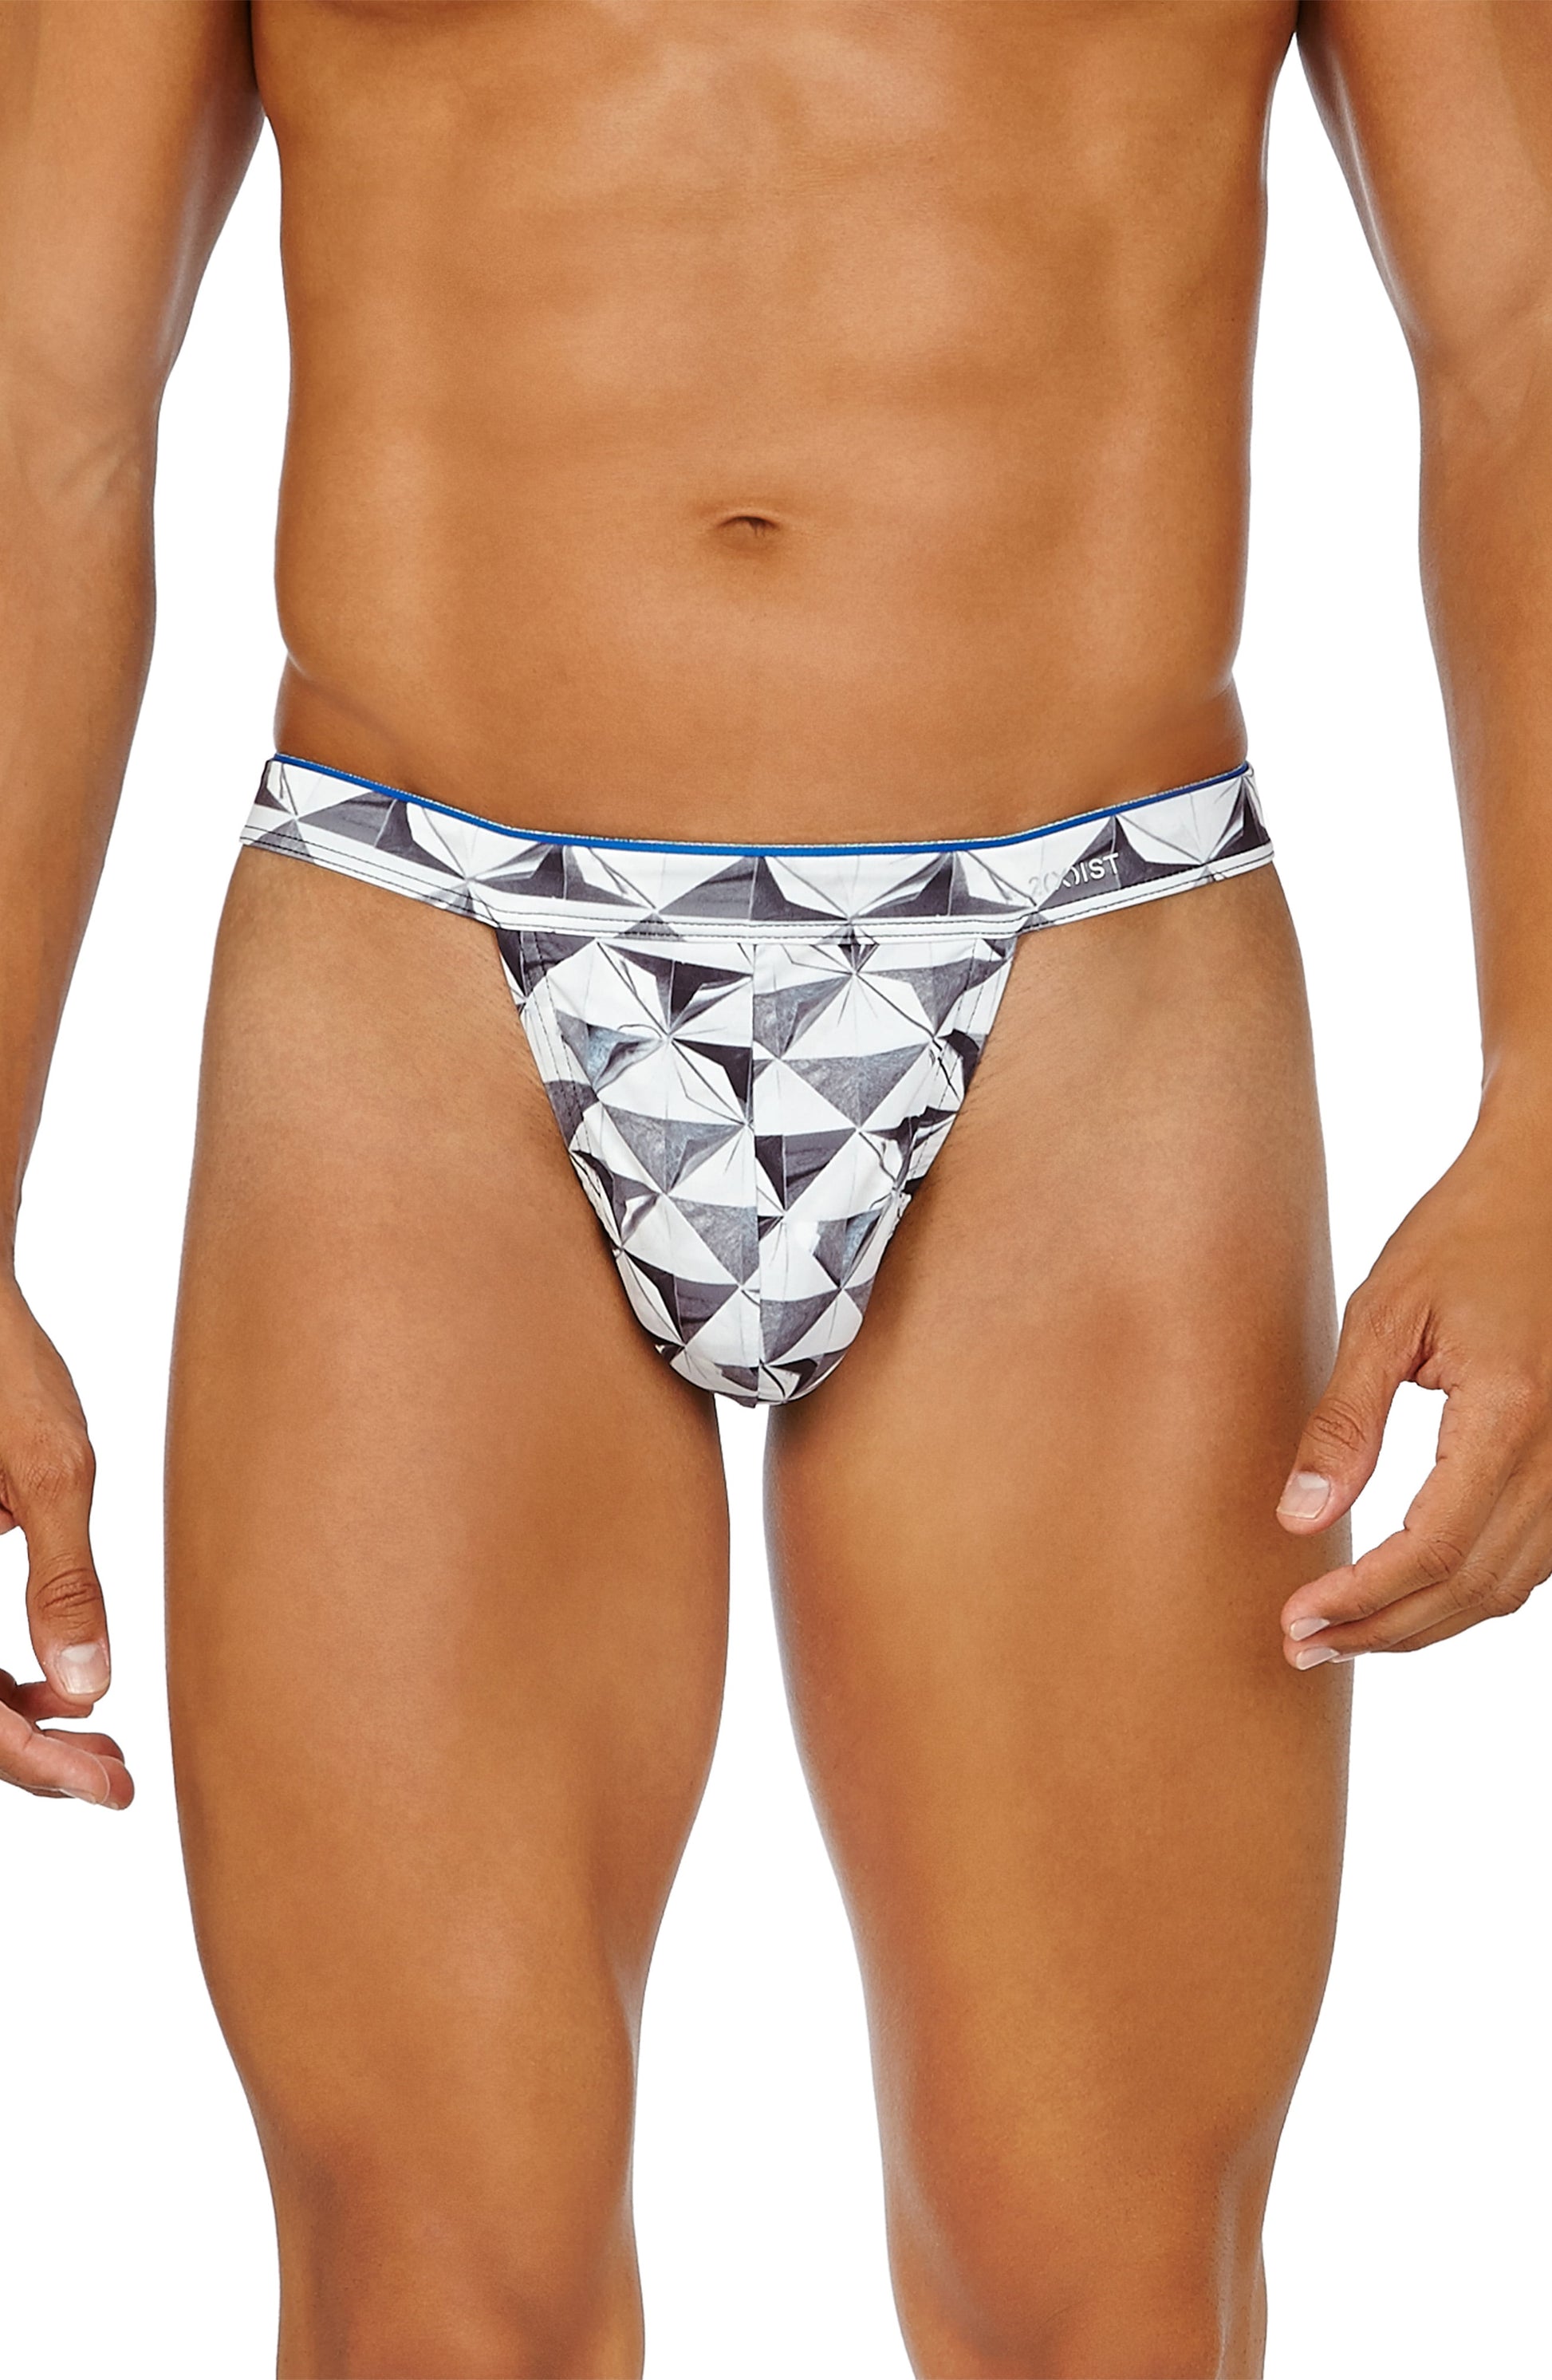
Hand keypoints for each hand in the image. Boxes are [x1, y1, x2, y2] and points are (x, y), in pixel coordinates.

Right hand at [0, 1278, 131, 1804]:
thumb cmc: (4, 1368)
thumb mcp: (50, 1470)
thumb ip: (64, 1583)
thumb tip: (89, 1691)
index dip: (34, 1765)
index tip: (108, 1790)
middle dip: (32, 1760)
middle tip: (117, 1782)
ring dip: (18, 1728)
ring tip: (102, 1752)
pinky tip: (60, 1696)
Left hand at [1276, 1110, 1551, 1664]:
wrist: (1546, 1192)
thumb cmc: (1463, 1237)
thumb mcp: (1384, 1315)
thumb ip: (1345, 1423)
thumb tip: (1299, 1519)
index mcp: (1511, 1414)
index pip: (1436, 1547)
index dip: (1364, 1600)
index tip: (1298, 1620)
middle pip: (1475, 1586)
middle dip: (1384, 1630)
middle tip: (1302, 1646)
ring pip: (1510, 1586)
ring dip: (1425, 1622)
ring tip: (1342, 1634)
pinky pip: (1535, 1559)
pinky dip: (1470, 1590)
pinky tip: (1407, 1595)